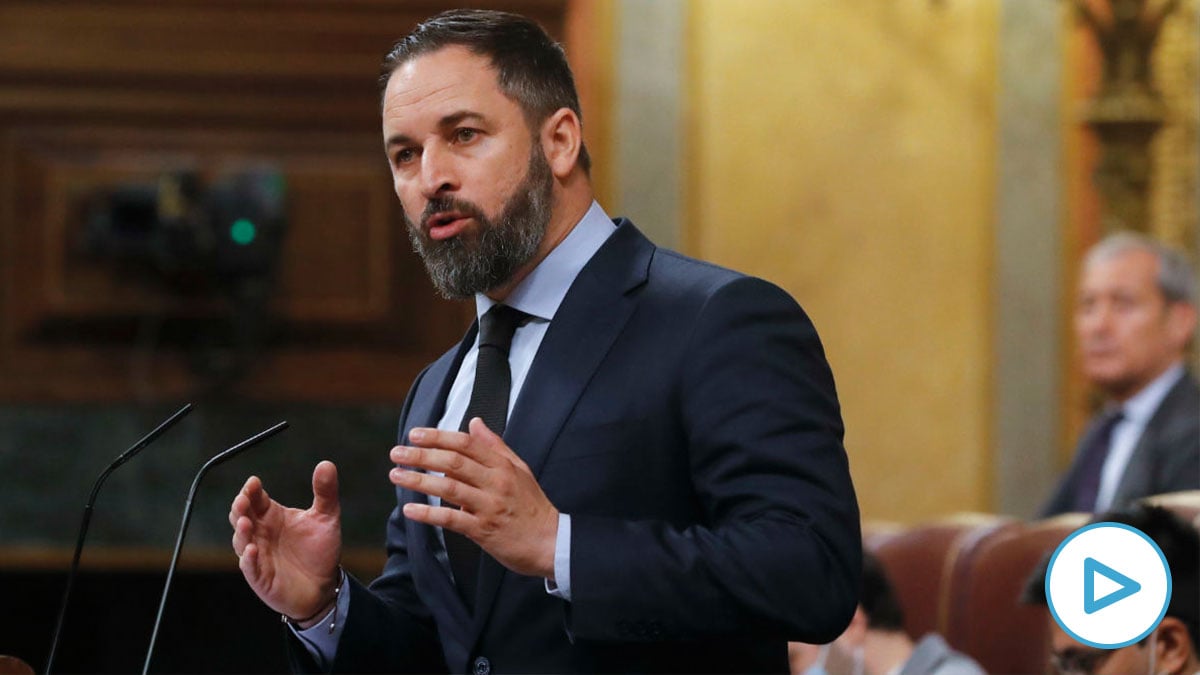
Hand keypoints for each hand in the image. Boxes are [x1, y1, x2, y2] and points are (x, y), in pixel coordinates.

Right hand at [229, 460, 341, 626]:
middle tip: (243, 499)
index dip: (251, 490)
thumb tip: (326, 464)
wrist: (324, 586)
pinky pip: (250, 567)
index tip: (254, 482)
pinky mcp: (260, 577)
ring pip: (241, 541)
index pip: (255, 499)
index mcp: (272, 516)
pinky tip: (252, 550)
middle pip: (241, 516)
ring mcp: (258, 555)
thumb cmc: (319, 550)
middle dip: (239, 507)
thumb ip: (325, 492)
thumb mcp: (327, 517)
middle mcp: (261, 533)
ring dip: (241, 532)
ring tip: (245, 522)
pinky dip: (249, 559)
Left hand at [390, 418, 558, 578]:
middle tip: (398, 452)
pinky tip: (411, 509)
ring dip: (419, 481)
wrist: (550, 542)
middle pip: (453, 463)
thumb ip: (495, 445)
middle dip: (422, 456)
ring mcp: (489, 506)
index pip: (466, 444)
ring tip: (396, 474)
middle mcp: (495, 483)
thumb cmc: (532, 506)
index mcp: (503, 466)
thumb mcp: (519, 469)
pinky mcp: (483, 530)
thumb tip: (474, 422)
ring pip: (449, 488)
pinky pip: (452, 519)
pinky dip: (429, 514)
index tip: (415, 434)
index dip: (438, 437)